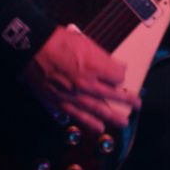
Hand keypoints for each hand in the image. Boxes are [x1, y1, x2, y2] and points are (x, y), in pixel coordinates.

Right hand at [21, 25, 141, 132]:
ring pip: (99, 111)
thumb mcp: (84, 42)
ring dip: (113, 117)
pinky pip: (79, 117)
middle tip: (137, 104)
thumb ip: (100, 56)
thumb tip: (112, 64)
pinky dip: (90, 123)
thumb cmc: (56, 41)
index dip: (121, 75)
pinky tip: (98, 128)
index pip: (118, 76)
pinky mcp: (61, 103)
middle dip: (128, 100)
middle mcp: (87, 84)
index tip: (121, 74)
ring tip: (123, 122)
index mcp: (94, 66)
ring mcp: (74, 96)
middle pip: (114, 95)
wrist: (32, 49)